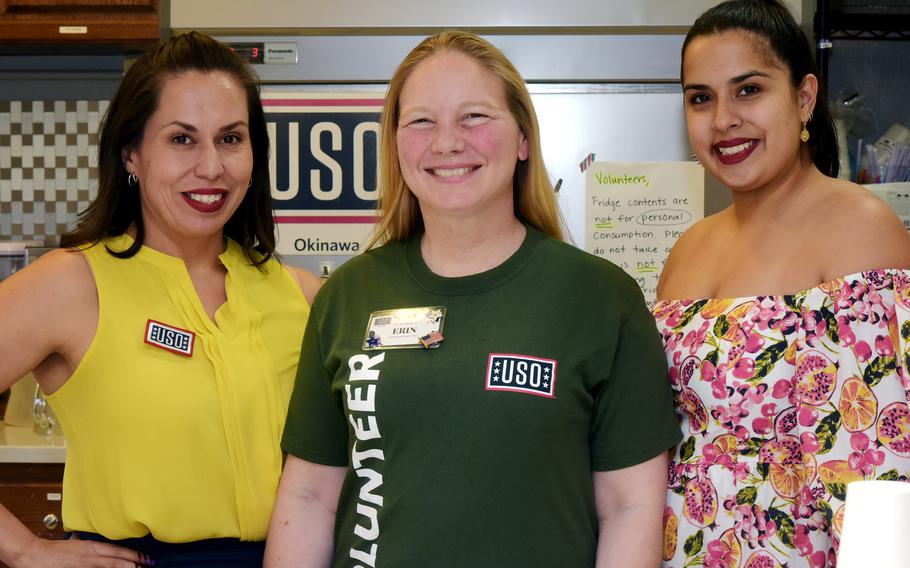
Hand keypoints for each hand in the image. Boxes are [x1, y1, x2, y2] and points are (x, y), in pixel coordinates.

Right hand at [14, 534, 149, 567]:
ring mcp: (84, 566)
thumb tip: (92, 541)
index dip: (132, 554)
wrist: (35, 556)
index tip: (144, 557)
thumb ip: (86, 543)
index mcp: (90, 546)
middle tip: (147, 565)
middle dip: (133, 564)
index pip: (116, 550)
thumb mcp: (75, 543)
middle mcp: (90, 557)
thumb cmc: (54, 550)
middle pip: (116, 561)